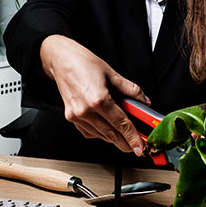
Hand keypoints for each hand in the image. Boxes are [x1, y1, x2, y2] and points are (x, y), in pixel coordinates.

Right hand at [40, 35, 149, 154]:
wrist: (61, 60)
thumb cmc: (84, 63)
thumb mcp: (112, 74)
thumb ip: (131, 90)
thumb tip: (144, 101)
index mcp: (98, 99)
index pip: (121, 124)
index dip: (133, 137)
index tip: (140, 146)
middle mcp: (86, 110)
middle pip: (111, 134)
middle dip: (125, 143)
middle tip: (136, 146)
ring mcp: (76, 116)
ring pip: (100, 135)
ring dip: (113, 138)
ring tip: (124, 136)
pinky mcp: (70, 117)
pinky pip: (89, 132)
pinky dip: (100, 134)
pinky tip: (107, 129)